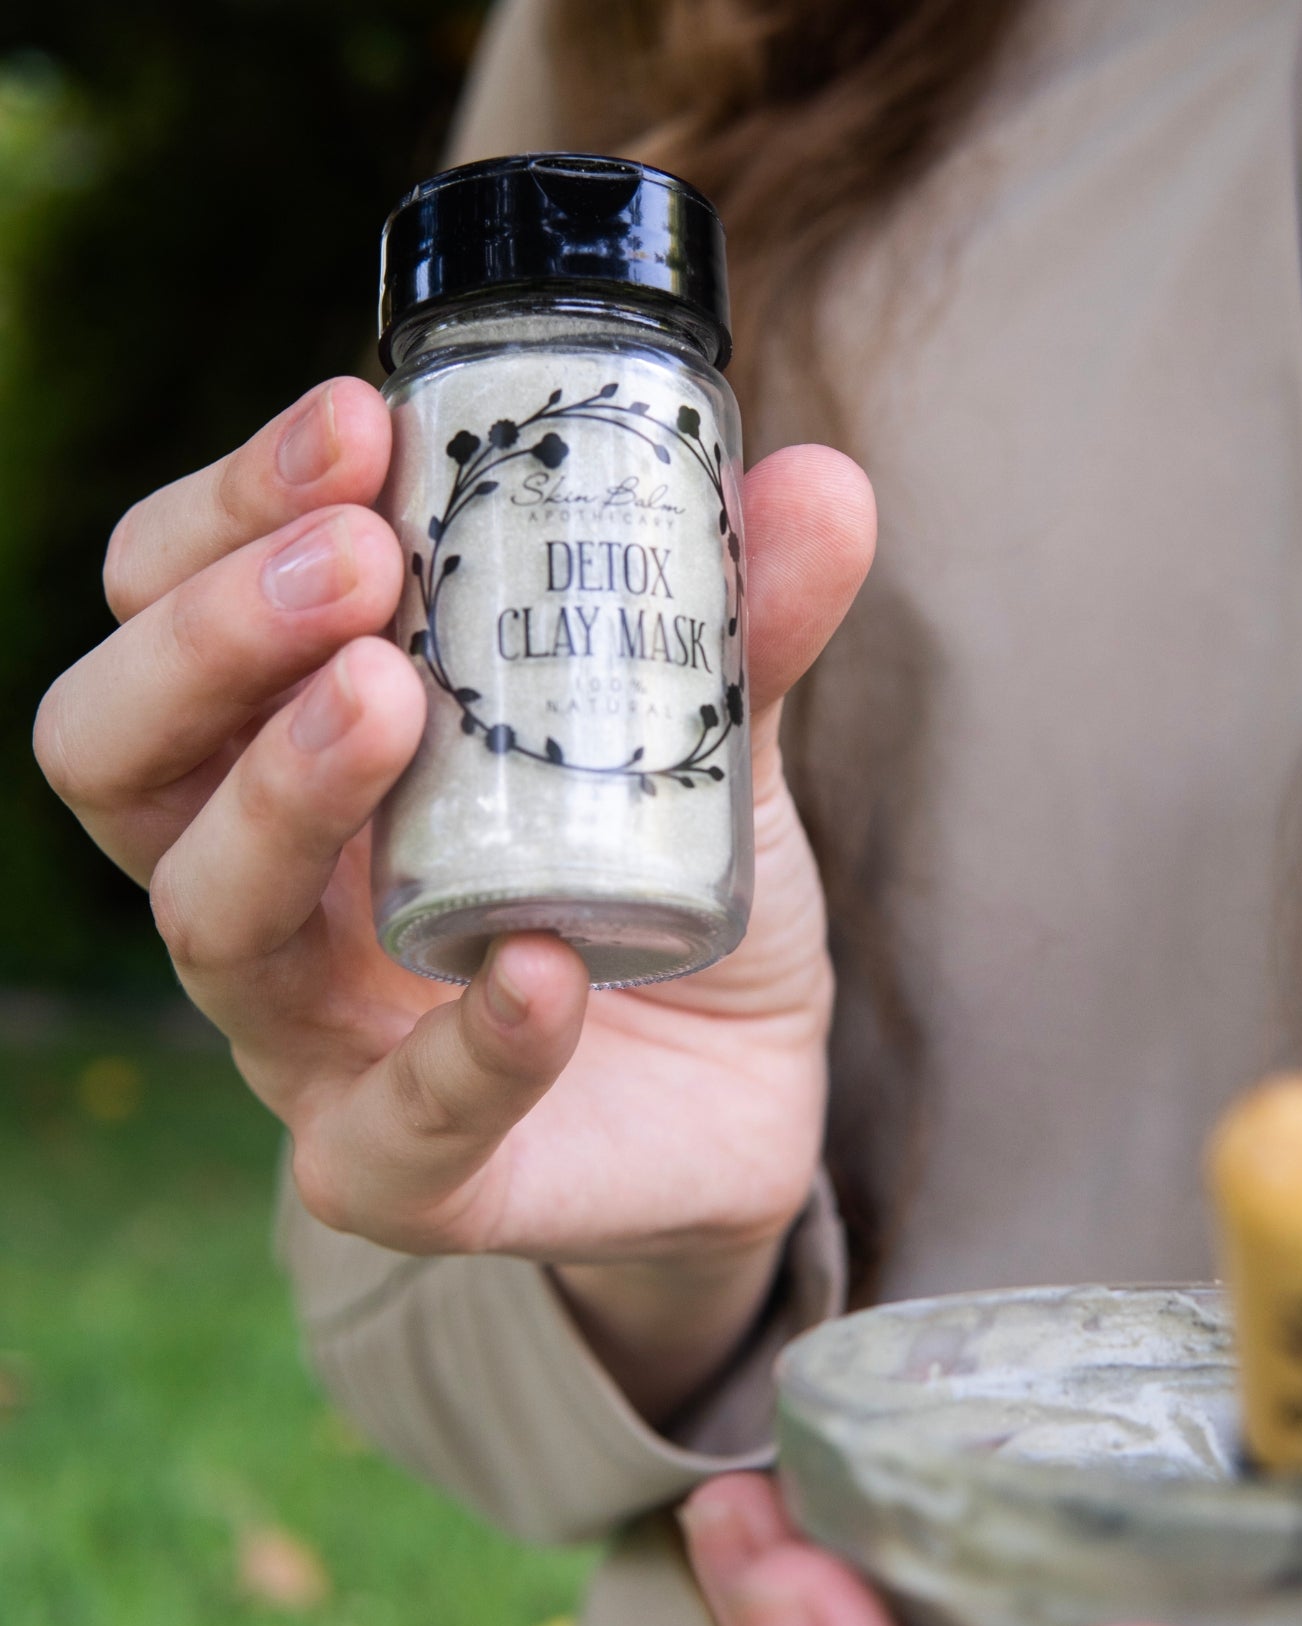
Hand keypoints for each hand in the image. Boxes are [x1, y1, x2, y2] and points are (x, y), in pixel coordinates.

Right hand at [35, 377, 875, 1419]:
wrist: (734, 1083)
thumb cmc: (655, 878)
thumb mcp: (691, 732)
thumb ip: (728, 624)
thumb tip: (821, 483)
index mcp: (290, 737)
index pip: (172, 600)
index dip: (229, 508)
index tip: (358, 421)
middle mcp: (263, 879)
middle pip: (120, 751)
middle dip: (215, 634)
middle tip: (358, 563)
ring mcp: (309, 1034)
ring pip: (204, 915)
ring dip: (282, 791)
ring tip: (393, 699)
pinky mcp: (395, 1168)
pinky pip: (385, 1128)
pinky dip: (465, 1043)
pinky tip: (541, 970)